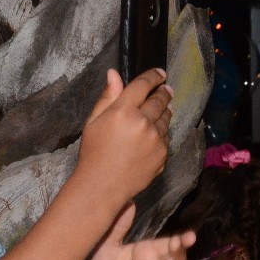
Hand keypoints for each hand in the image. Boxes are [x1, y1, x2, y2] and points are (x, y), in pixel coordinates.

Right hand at [77, 68, 171, 205]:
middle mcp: (142, 122)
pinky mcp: (162, 154)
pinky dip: (162, 131)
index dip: (153, 76)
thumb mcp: (93, 122)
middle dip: (163, 92)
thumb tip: (114, 74)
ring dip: (165, 110)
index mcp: (123, 111)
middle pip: (159, 99)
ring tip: (163, 108)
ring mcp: (155, 139)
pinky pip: (166, 136)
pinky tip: (154, 133)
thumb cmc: (94, 153)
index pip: (142, 85)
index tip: (159, 73)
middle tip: (165, 89)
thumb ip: (107, 97)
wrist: (102, 186)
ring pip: (166, 117)